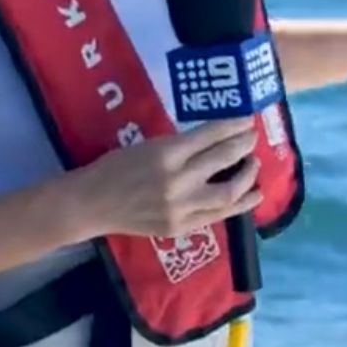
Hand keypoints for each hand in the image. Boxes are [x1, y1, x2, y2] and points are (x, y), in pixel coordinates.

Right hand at [64, 118, 261, 240]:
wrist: (92, 204)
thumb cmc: (116, 168)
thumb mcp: (149, 145)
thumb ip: (182, 145)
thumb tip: (218, 138)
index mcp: (167, 153)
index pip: (211, 135)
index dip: (234, 126)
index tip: (247, 119)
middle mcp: (178, 180)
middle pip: (224, 159)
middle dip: (244, 145)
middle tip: (251, 137)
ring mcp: (181, 207)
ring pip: (229, 192)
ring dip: (247, 177)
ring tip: (253, 165)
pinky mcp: (181, 227)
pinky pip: (218, 216)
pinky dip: (240, 205)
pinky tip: (253, 195)